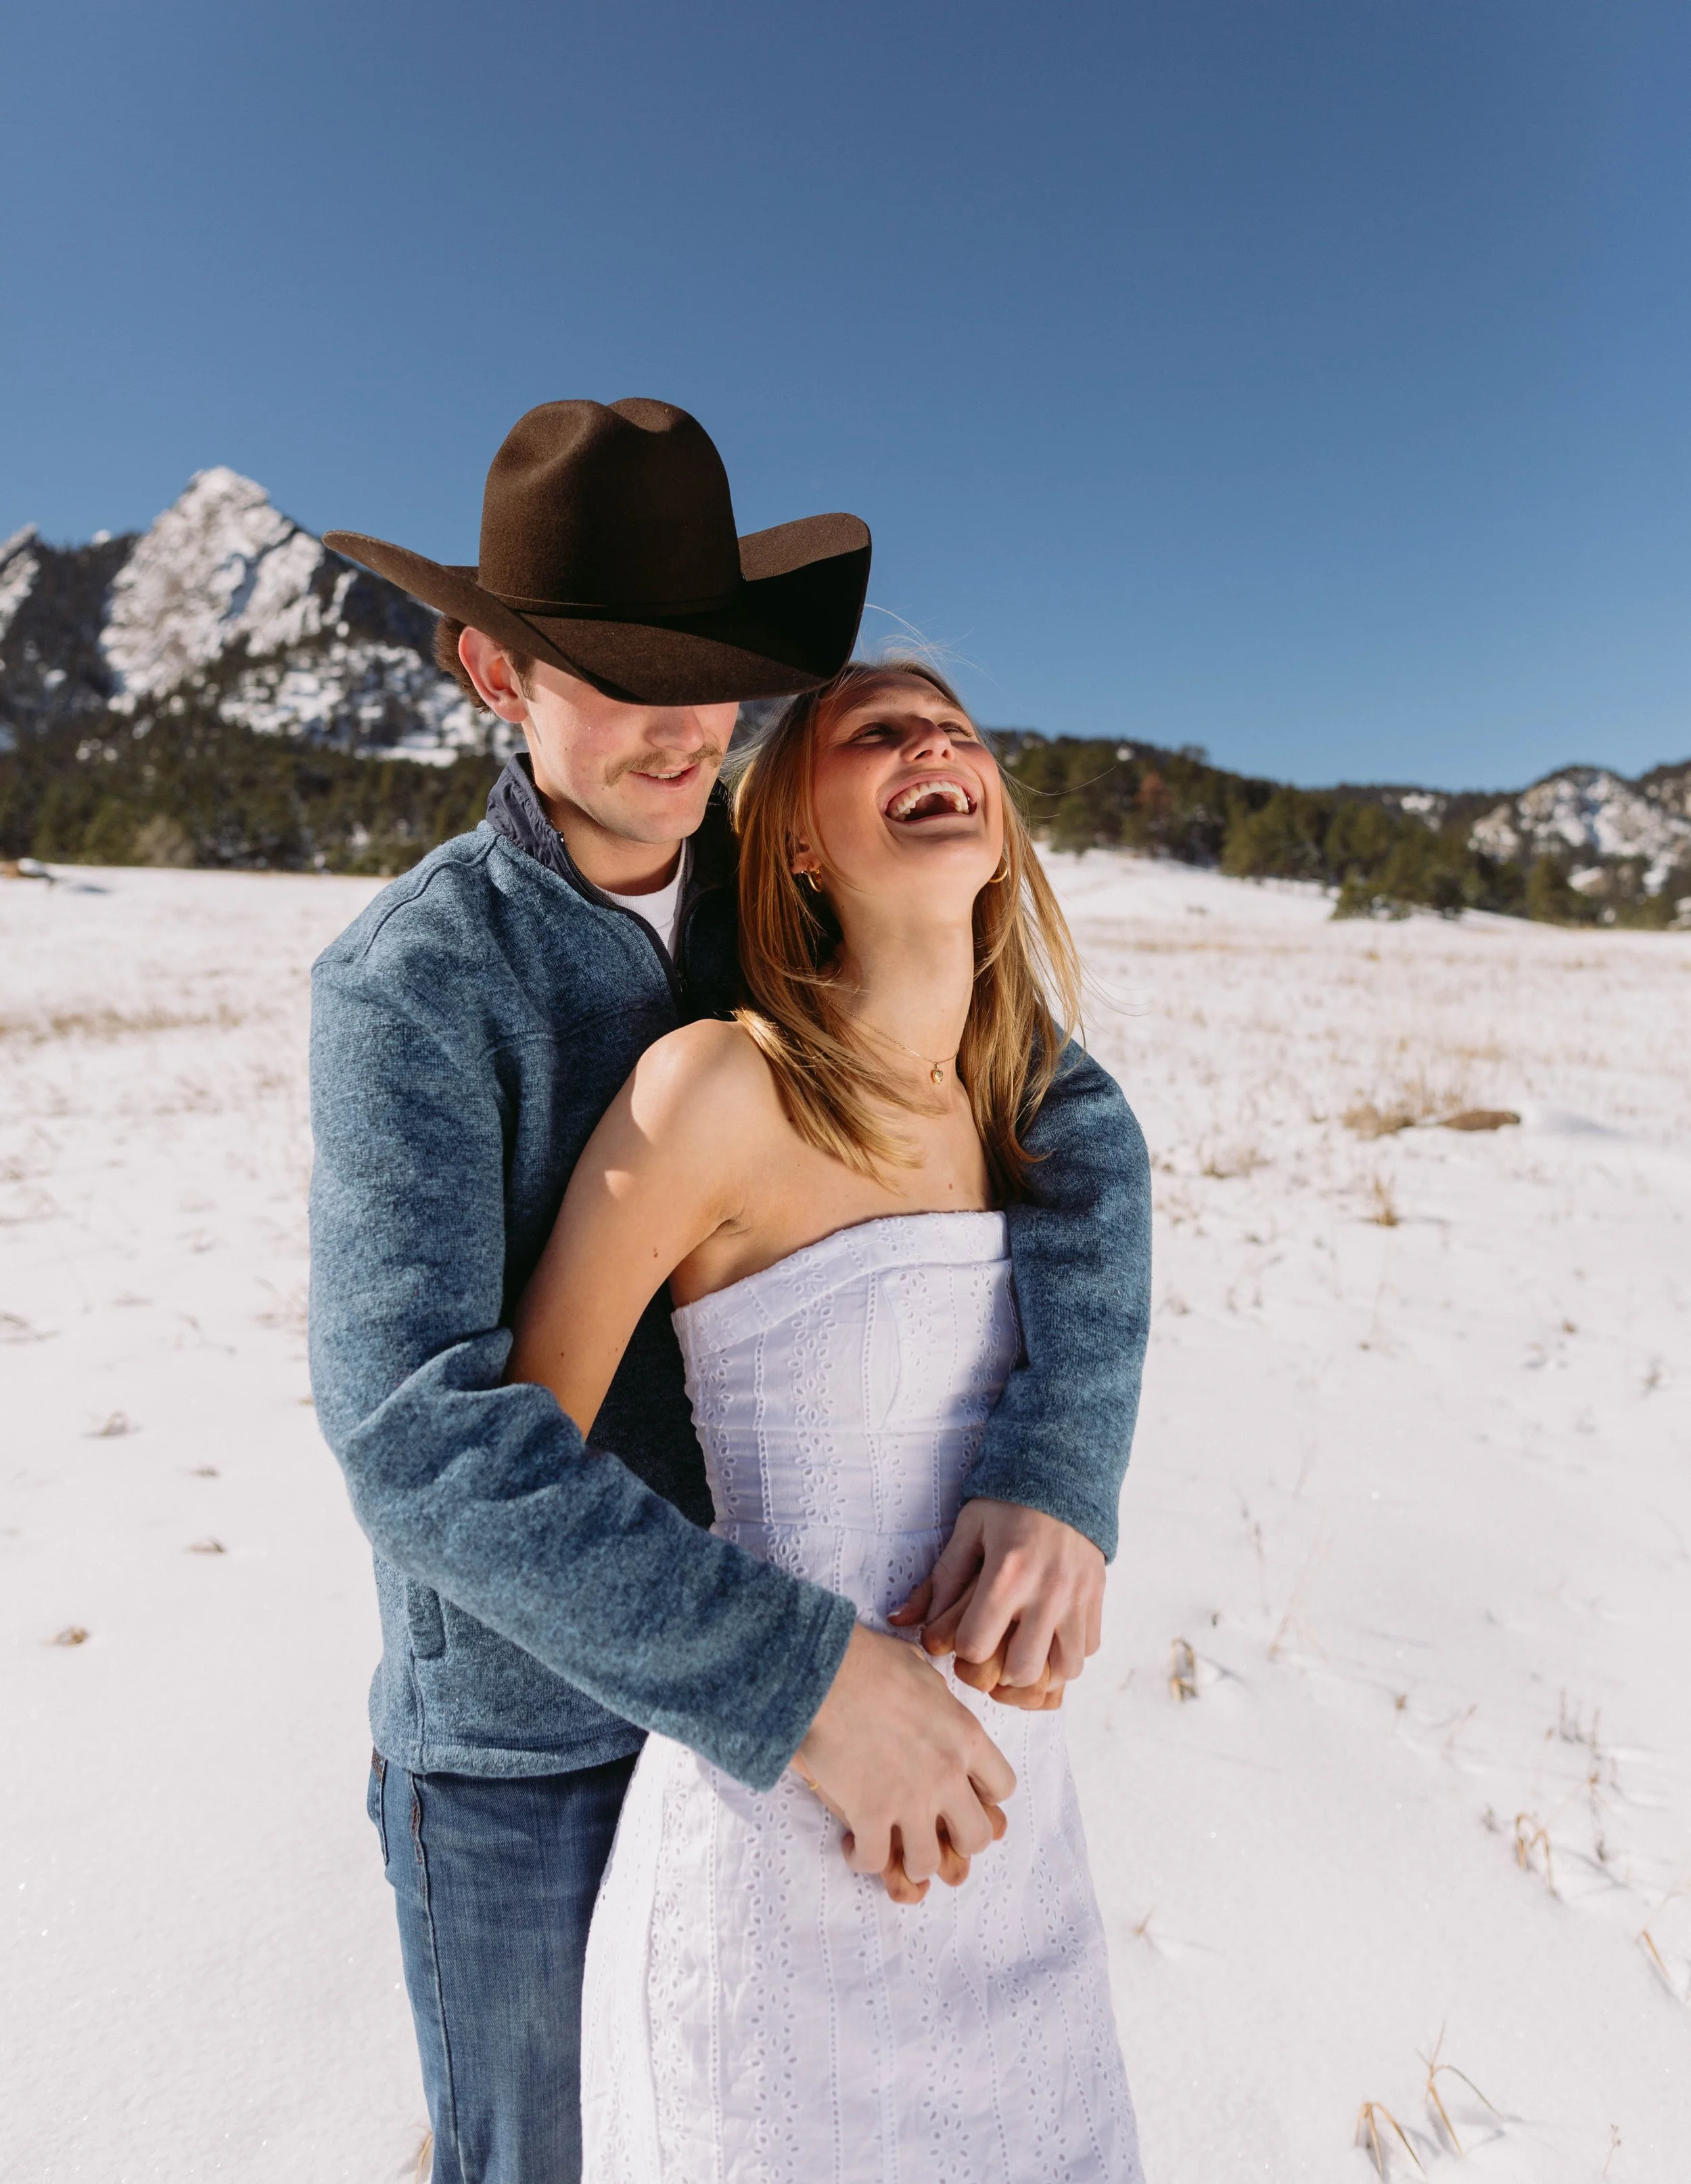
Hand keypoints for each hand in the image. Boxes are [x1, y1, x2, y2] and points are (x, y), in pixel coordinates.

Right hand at [795, 1626, 1016, 1890]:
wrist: (826, 1673)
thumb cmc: (871, 1662)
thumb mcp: (923, 1670)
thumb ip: (938, 1698)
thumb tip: (933, 1697)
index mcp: (966, 1738)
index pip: (1003, 1786)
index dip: (985, 1795)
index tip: (963, 1792)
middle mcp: (947, 1776)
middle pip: (976, 1838)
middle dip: (956, 1840)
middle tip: (933, 1828)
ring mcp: (910, 1800)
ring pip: (928, 1863)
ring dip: (911, 1858)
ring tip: (894, 1844)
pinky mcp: (869, 1815)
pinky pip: (875, 1861)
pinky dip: (863, 1859)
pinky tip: (854, 1845)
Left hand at [889, 1499, 1104, 1700]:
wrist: (1062, 1474)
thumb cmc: (1007, 1503)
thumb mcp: (968, 1531)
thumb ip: (939, 1580)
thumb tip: (900, 1620)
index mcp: (1007, 1574)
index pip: (977, 1647)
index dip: (964, 1650)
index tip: (964, 1636)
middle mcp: (1047, 1591)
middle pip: (1023, 1671)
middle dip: (1001, 1673)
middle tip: (993, 1653)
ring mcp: (1077, 1597)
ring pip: (1065, 1669)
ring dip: (1040, 1670)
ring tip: (1023, 1652)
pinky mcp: (1097, 1597)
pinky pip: (1088, 1649)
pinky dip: (1068, 1653)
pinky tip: (1049, 1637)